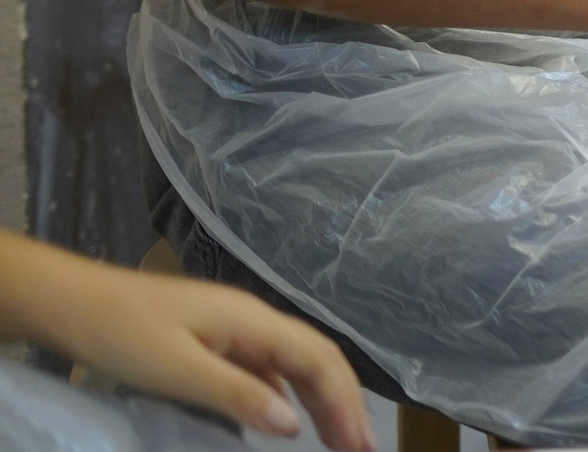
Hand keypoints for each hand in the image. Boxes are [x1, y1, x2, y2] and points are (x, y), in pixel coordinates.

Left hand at [3, 239, 371, 448]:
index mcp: (253, 321)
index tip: (362, 444)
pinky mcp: (217, 340)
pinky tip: (285, 421)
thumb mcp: (178, 370)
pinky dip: (287, 396)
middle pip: (316, 358)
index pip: (318, 359)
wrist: (74, 302)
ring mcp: (236, 328)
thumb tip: (292, 424)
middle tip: (362, 448)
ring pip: (295, 363)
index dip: (345, 402)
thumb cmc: (124, 333)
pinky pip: (268, 368)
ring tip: (338, 438)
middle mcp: (255, 320)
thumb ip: (238, 395)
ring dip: (320, 400)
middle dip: (344, 402)